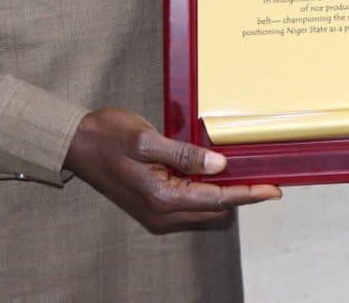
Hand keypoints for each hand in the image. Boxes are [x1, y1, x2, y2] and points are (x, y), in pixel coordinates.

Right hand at [64, 107, 281, 232]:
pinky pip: (187, 202)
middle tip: (264, 176)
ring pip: (202, 208)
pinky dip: (205, 191)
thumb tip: (219, 165)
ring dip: (222, 193)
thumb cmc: (107, 136)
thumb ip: (183, 154)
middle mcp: (160, 212)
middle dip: (240, 194)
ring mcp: (155, 212)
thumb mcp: (146, 139)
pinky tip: (212, 172)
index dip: (247, 194)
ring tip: (244, 172)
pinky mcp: (151, 204)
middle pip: (213, 208)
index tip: (273, 189)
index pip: (216, 199)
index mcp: (161, 197)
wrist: (75, 144)